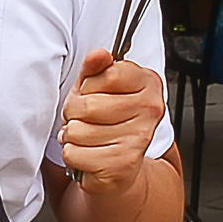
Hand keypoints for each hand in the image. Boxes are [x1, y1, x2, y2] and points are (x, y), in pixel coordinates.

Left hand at [60, 50, 166, 195]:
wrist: (119, 167)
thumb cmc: (105, 123)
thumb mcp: (96, 89)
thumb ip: (94, 69)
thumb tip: (98, 55)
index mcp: (149, 84)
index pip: (108, 74)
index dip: (88, 86)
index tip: (93, 94)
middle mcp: (150, 110)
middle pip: (87, 105)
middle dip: (74, 113)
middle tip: (84, 120)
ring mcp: (139, 138)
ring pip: (77, 130)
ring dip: (72, 136)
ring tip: (86, 138)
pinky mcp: (123, 164)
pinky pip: (74, 153)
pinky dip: (73, 156)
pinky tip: (88, 155)